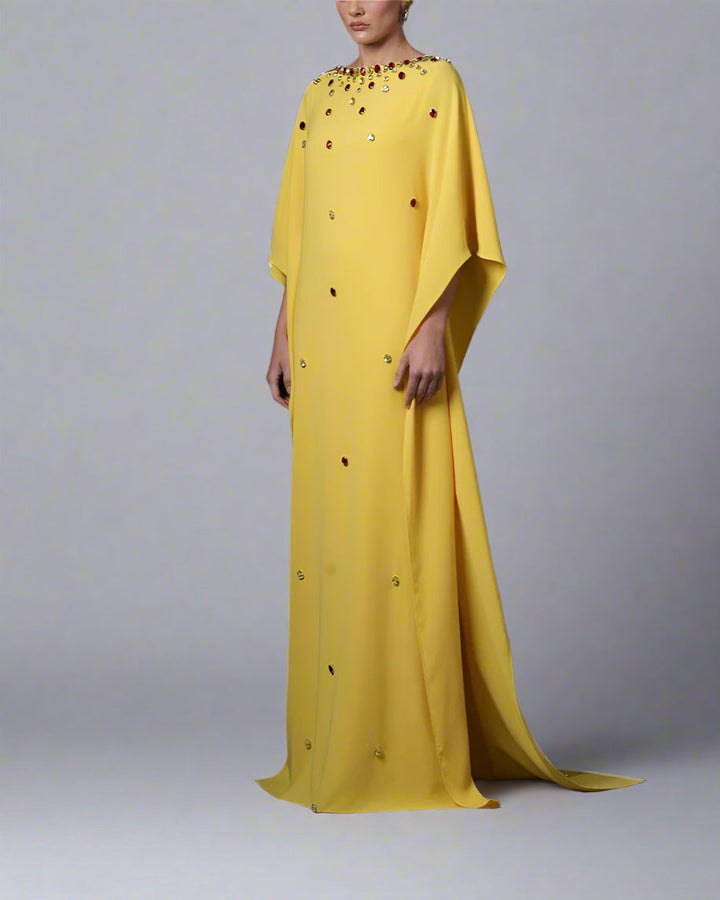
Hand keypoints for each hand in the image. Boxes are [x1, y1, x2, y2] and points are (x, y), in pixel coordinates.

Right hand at [266, 291, 290, 407]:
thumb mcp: (289, 367)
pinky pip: (286, 382)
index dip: (285, 404)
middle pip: (280, 394)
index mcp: (271, 378)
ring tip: (301, 398)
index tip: (294, 409)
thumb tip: (291, 393)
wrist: (284, 335)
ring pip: (283, 388)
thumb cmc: (286, 349)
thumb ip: (289, 381)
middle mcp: (273, 377)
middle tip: (300, 406)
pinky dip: (291, 386)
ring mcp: (277, 373)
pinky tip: (300, 387)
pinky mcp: (282, 369)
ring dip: (290, 393)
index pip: (277, 396)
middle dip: (288, 400)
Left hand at [393, 318, 445, 408]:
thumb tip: (395, 385)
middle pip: (421, 393)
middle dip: (417, 400)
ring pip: (431, 391)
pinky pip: (438, 386)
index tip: (407, 406)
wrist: (432, 335)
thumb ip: (400, 373)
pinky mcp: (442, 371)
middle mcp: (427, 374)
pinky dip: (434, 392)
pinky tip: (430, 393)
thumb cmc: (417, 344)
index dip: (408, 400)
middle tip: (414, 404)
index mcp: (416, 371)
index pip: (411, 391)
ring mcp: (436, 373)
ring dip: (425, 398)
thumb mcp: (405, 357)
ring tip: (421, 400)